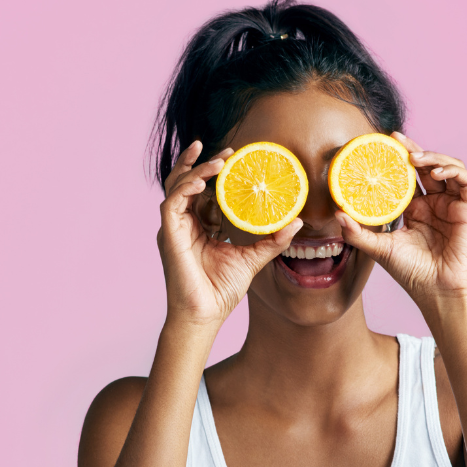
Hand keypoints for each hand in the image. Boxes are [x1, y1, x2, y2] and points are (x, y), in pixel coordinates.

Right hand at [158, 141, 302, 327]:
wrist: (206, 315)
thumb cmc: (221, 290)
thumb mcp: (253, 259)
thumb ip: (272, 240)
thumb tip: (296, 222)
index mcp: (199, 226)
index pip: (202, 191)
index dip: (213, 172)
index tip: (233, 158)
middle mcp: (184, 223)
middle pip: (185, 182)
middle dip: (201, 163)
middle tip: (226, 152)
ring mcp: (174, 228)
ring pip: (177, 186)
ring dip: (195, 170)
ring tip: (218, 161)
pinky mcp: (169, 235)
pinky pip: (172, 203)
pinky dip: (185, 188)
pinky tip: (202, 181)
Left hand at [336, 132, 466, 308]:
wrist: (438, 292)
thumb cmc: (412, 273)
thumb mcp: (379, 249)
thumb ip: (357, 233)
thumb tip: (336, 214)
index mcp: (416, 209)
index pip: (407, 176)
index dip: (397, 159)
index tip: (381, 144)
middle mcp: (435, 203)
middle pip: (426, 165)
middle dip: (412, 149)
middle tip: (395, 140)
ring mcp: (453, 205)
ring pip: (448, 167)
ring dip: (432, 157)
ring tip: (414, 158)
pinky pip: (466, 180)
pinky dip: (452, 171)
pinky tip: (435, 173)